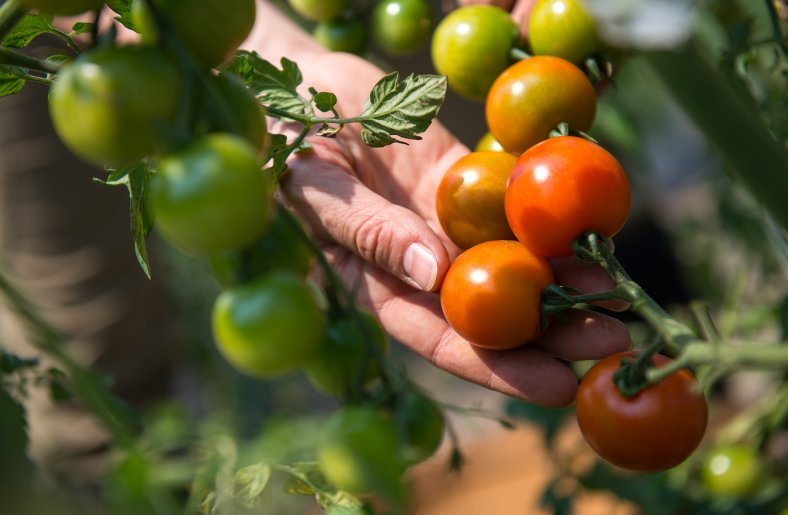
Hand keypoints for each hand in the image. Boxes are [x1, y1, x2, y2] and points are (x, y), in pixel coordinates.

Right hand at [247, 2, 629, 406]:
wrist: (299, 84)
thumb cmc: (286, 139)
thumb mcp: (316, 186)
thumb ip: (368, 231)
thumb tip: (431, 274)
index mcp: (371, 282)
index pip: (436, 337)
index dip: (495, 365)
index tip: (555, 385)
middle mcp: (415, 265)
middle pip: (485, 313)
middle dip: (547, 333)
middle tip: (609, 341)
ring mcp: (442, 225)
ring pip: (506, 265)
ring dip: (561, 282)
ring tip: (616, 296)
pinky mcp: (461, 183)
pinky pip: (507, 210)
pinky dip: (546, 226)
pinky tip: (588, 237)